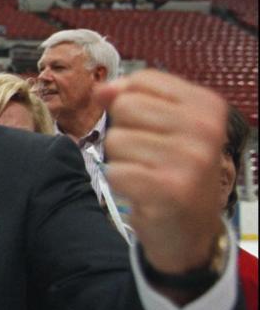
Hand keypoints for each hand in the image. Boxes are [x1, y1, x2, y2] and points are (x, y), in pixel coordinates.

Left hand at [96, 70, 226, 279]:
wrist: (190, 230)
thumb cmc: (174, 171)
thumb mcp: (163, 127)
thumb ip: (132, 99)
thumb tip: (102, 88)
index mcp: (207, 106)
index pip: (143, 80)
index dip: (129, 101)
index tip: (148, 126)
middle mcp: (205, 129)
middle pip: (125, 106)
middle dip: (125, 132)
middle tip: (148, 155)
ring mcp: (190, 160)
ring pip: (116, 139)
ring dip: (123, 160)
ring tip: (148, 174)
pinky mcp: (170, 189)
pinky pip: (115, 171)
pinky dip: (121, 183)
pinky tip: (144, 191)